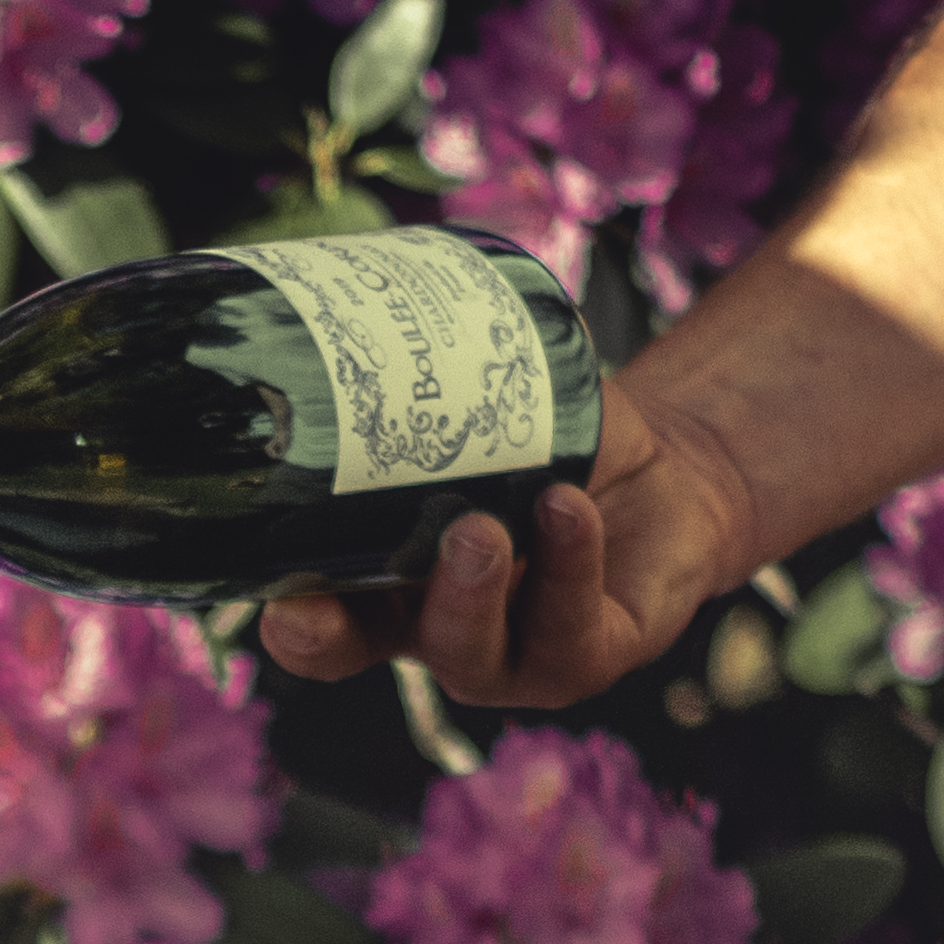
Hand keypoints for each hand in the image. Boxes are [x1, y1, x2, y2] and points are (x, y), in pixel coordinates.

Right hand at [256, 378, 762, 709]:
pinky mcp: (583, 658)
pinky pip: (567, 627)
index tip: (276, 603)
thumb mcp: (485, 404)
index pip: (314, 618)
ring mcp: (505, 655)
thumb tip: (352, 285)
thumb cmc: (557, 441)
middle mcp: (429, 628)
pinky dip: (567, 564)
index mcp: (381, 581)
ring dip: (465, 593)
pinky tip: (567, 509)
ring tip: (481, 528)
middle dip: (343, 628)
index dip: (291, 624)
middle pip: (363, 650)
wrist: (668, 472)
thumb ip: (430, 371)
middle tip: (324, 589)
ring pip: (467, 651)